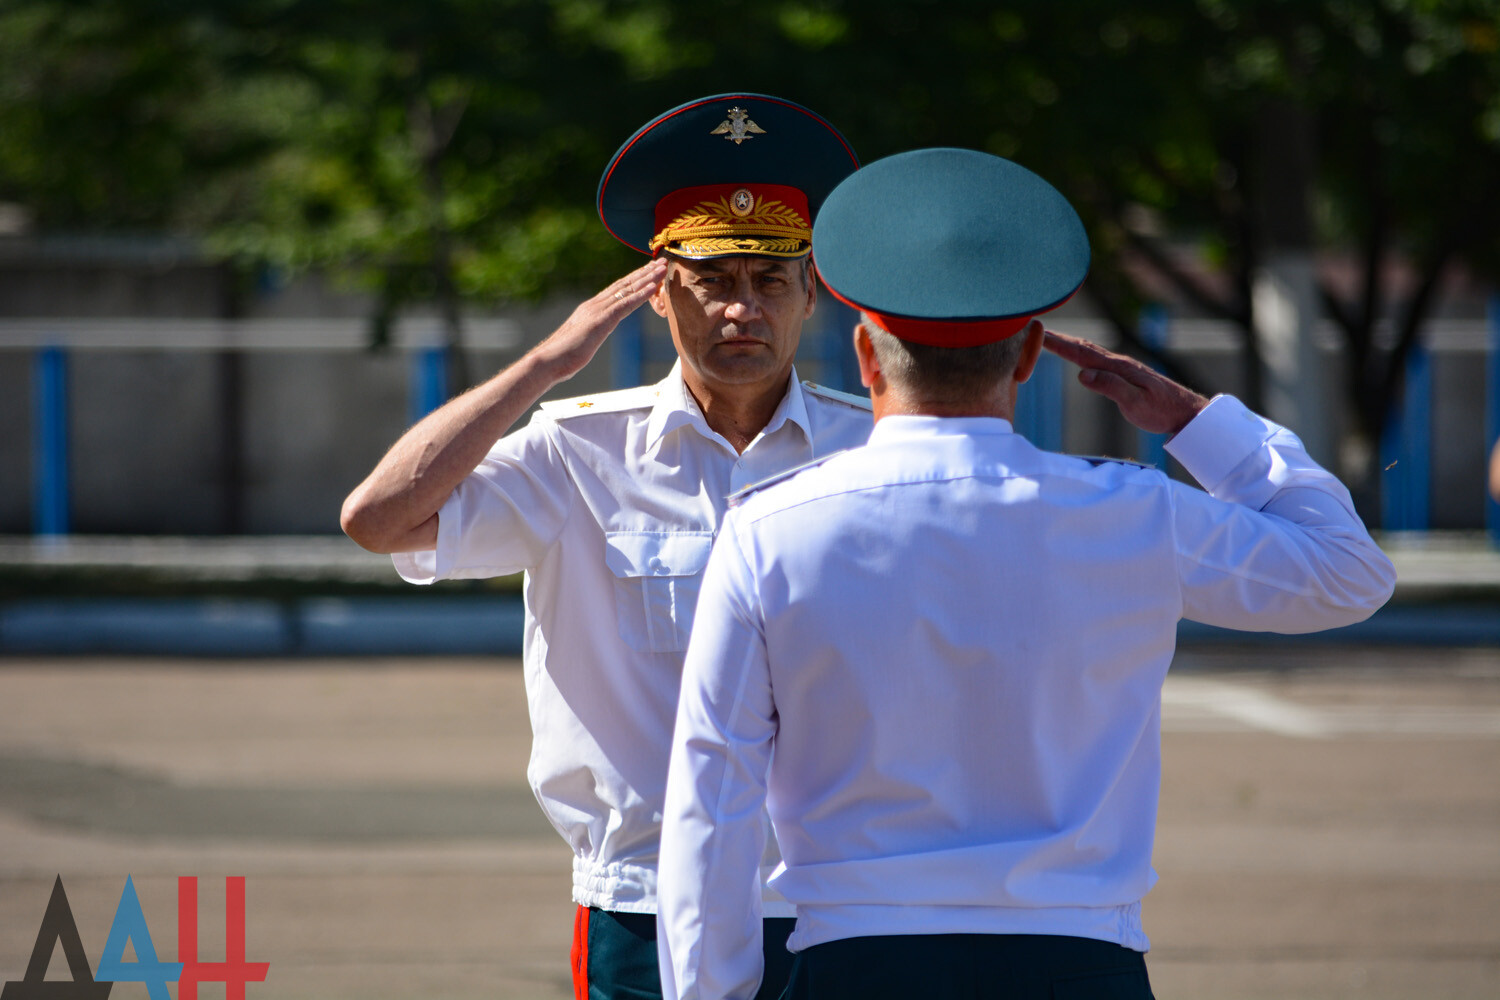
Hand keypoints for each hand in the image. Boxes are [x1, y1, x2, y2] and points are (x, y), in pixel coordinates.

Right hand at [533, 257, 667, 378]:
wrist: (548, 360)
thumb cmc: (562, 357)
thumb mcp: (582, 340)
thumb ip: (590, 333)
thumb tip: (592, 335)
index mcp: (591, 309)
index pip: (617, 290)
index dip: (635, 279)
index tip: (649, 270)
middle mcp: (595, 305)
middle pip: (624, 284)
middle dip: (645, 272)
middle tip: (662, 261)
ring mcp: (598, 311)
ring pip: (627, 290)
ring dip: (648, 278)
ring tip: (663, 267)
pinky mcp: (601, 321)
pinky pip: (625, 304)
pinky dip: (641, 294)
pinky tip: (654, 287)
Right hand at [1043, 328, 1207, 435]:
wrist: (1185, 411)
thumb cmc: (1161, 411)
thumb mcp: (1135, 404)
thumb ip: (1110, 387)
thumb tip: (1081, 374)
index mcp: (1117, 368)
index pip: (1081, 353)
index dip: (1057, 343)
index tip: (1036, 333)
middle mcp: (1117, 363)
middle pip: (1081, 346)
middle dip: (1056, 337)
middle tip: (1032, 328)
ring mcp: (1120, 367)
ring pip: (1087, 350)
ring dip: (1066, 342)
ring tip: (1046, 336)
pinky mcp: (1123, 373)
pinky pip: (1094, 358)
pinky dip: (1078, 352)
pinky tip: (1074, 353)